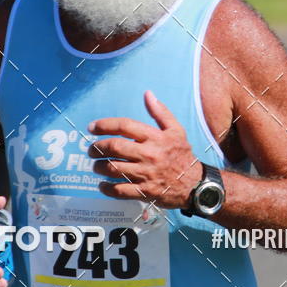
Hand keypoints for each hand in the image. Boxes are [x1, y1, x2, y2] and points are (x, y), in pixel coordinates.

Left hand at [87, 90, 202, 207]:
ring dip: (99, 167)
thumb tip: (148, 94)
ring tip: (96, 166)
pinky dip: (107, 188)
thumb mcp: (176, 130)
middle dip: (97, 148)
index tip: (91, 127)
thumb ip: (160, 112)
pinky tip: (103, 185)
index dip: (104, 125)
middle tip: (91, 150)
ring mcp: (146, 174)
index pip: (124, 126)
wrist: (195, 184)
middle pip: (115, 147)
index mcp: (154, 137)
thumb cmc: (183, 155)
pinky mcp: (145, 192)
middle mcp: (148, 154)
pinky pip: (120, 190)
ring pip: (114, 168)